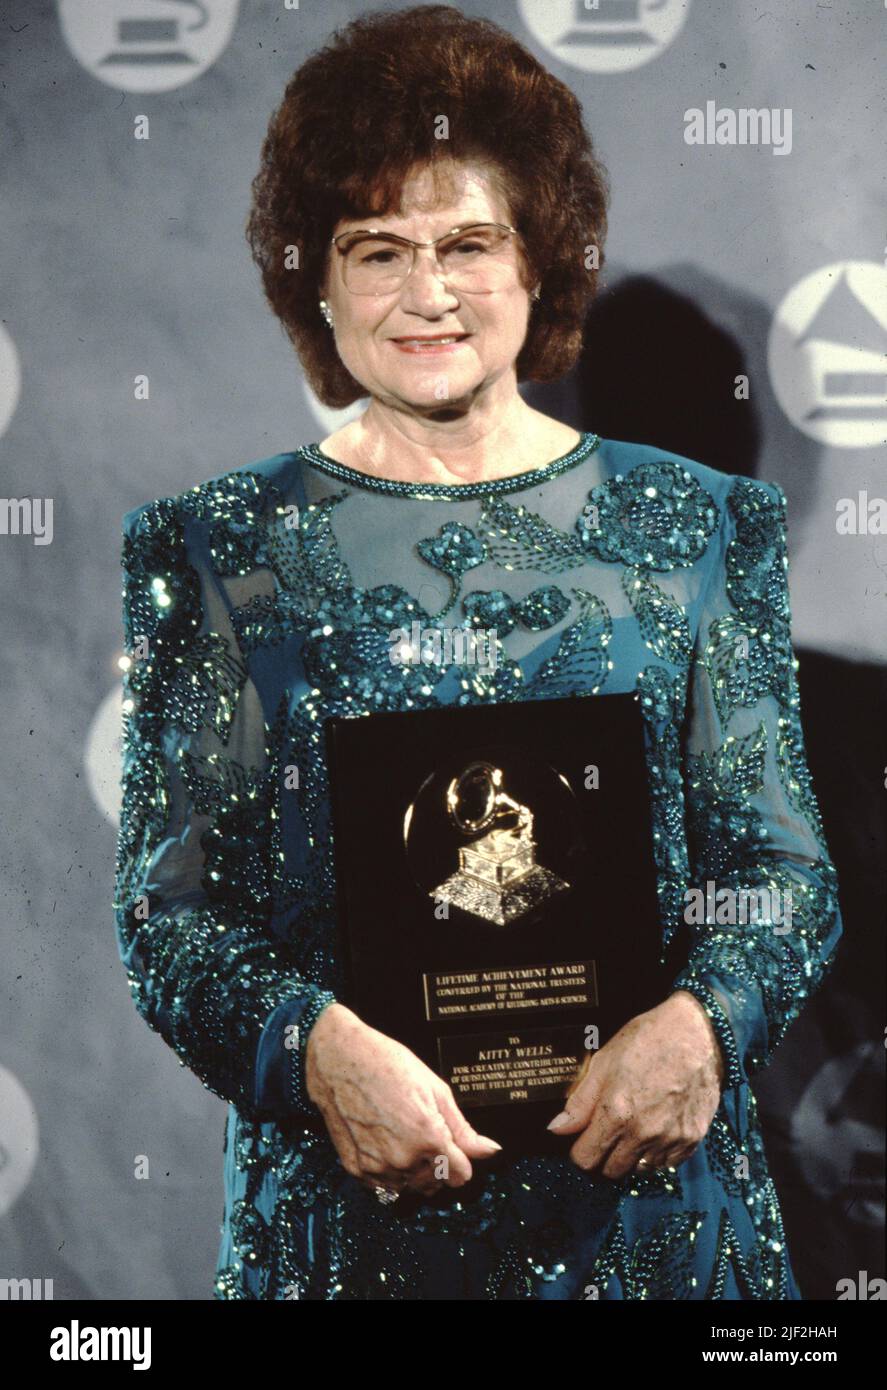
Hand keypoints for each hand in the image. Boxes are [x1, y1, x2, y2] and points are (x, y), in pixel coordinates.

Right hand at [304, 1003, 501, 1197]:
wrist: (339, 1059)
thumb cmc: (387, 1064)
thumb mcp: (435, 1089)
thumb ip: (463, 1129)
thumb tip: (490, 1151)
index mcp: (428, 1138)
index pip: (461, 1176)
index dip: (462, 1160)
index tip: (455, 1147)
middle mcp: (403, 1159)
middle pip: (437, 1184)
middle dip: (438, 1164)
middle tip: (425, 1133)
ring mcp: (377, 1167)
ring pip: (411, 1188)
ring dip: (414, 1171)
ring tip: (405, 1136)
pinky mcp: (356, 1170)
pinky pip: (385, 1186)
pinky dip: (390, 1172)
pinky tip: (387, 1144)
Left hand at [547, 991, 725, 1179]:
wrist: (697, 1033)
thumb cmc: (647, 1040)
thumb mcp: (604, 1062)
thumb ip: (580, 1102)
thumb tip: (556, 1128)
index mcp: (616, 1114)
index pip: (586, 1160)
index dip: (580, 1150)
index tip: (584, 1139)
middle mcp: (644, 1134)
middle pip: (612, 1171)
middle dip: (604, 1156)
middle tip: (608, 1133)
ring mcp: (670, 1139)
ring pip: (640, 1170)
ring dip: (632, 1156)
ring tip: (634, 1128)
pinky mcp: (692, 1139)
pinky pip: (667, 1164)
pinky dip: (658, 1153)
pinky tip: (656, 1129)